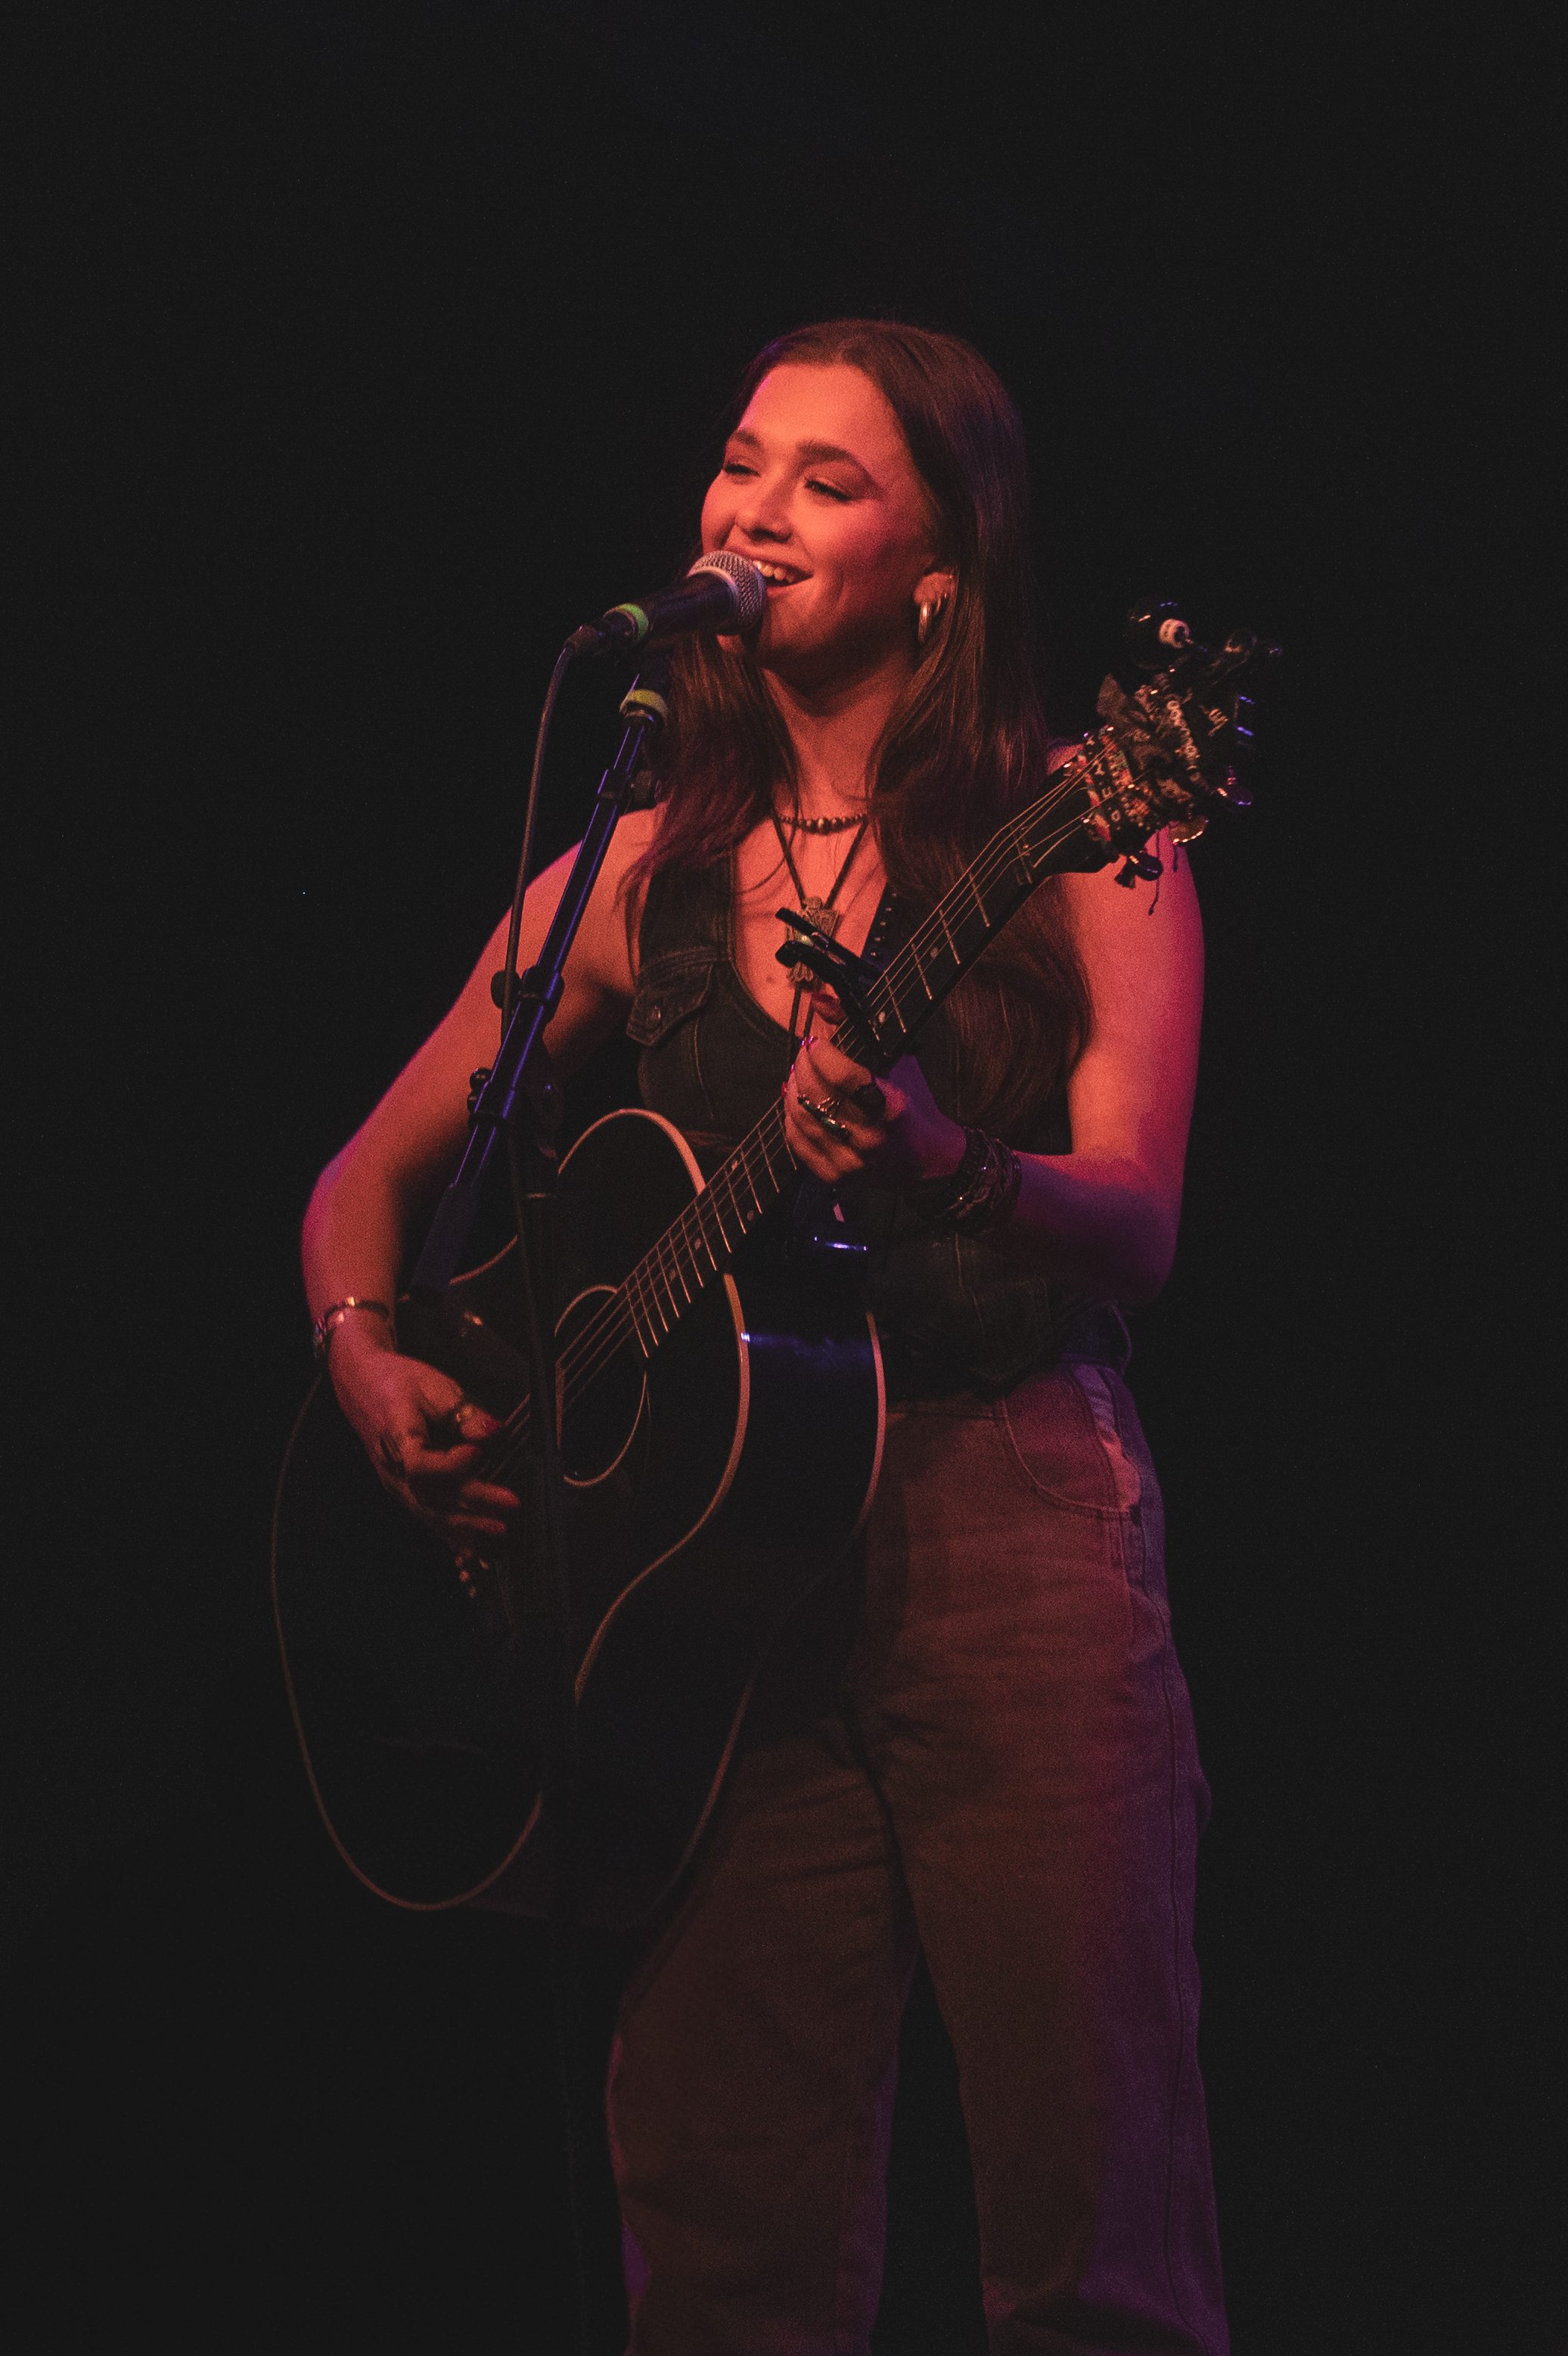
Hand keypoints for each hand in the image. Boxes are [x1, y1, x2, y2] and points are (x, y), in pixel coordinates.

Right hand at [327, 1319, 519, 1546]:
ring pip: (430, 1511)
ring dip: (466, 1525)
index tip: (478, 1453)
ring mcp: (395, 1483)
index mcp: (396, 1437)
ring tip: (498, 1530)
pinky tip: (470, 1548)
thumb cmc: (399, 1382)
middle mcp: (392, 1468)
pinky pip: (426, 1515)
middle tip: (510, 1504)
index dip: (449, 1464)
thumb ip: (463, 1412)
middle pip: (432, 1494)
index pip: (420, 1462)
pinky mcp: (402, 1489)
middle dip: (474, 1504)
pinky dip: (449, 1533)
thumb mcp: (434, 1387)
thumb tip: (492, 1432)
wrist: (362, 1386)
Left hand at [782, 991, 966, 1190]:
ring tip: (799, 1072)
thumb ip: (857, 1026)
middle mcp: (871, 1137)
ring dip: (794, 1089)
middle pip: (817, 1096)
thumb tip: (818, 1000)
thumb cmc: (912, 1102)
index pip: (843, 1076)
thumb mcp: (898, 1060)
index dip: (821, 1053)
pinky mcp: (837, 1176)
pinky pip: (798, 1143)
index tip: (815, 1040)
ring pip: (802, 1118)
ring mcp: (852, 1161)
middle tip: (804, 1052)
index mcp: (890, 1106)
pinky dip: (790, 1118)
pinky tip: (794, 1099)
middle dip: (803, 1066)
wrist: (927, 1157)